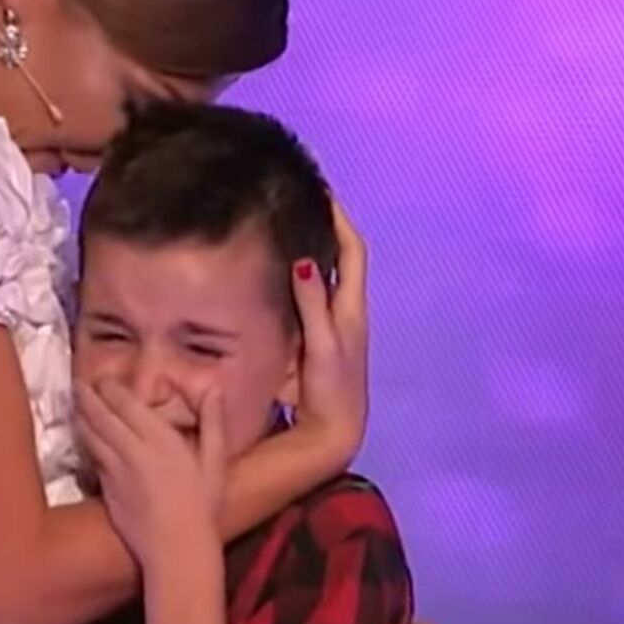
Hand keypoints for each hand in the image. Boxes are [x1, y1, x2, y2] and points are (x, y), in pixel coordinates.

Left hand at [75, 380, 225, 565]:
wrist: (176, 549)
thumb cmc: (203, 507)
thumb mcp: (216, 463)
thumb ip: (213, 423)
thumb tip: (213, 389)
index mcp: (159, 438)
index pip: (125, 404)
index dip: (110, 389)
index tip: (103, 379)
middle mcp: (131, 450)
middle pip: (100, 416)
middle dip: (87, 397)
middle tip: (77, 384)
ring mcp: (113, 471)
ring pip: (89, 436)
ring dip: (79, 417)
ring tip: (73, 405)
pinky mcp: (105, 491)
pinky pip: (91, 459)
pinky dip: (84, 443)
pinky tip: (83, 439)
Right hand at [289, 199, 370, 468]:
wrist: (332, 429)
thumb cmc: (333, 387)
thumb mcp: (323, 345)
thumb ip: (314, 304)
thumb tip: (307, 261)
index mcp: (351, 307)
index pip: (353, 251)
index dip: (341, 220)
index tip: (323, 193)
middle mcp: (343, 309)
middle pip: (340, 258)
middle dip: (325, 228)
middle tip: (300, 204)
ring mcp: (328, 323)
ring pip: (322, 276)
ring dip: (310, 251)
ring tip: (285, 227)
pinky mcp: (311, 337)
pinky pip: (304, 298)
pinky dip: (292, 279)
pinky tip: (271, 274)